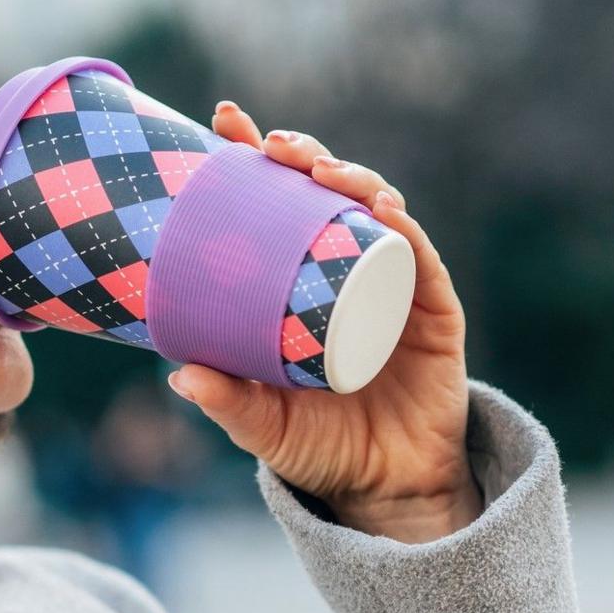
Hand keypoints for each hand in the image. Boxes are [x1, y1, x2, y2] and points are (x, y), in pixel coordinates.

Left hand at [164, 101, 480, 540]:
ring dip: (352, 178)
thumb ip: (228, 402)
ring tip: (320, 171)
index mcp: (304, 282)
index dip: (254, 159)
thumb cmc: (320, 448)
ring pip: (378, 211)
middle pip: (329, 193)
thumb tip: (178, 374)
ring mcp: (396, 285)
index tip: (224, 121)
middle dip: (303, 155)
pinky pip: (422, 261)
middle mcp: (350, 271)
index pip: (278, 205)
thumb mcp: (264, 426)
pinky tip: (383, 210)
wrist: (386, 491)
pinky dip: (405, 231)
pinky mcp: (434, 313)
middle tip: (271, 145)